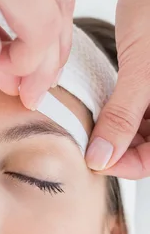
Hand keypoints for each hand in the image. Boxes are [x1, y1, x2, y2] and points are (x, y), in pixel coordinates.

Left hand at [86, 0, 149, 177]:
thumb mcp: (143, 68)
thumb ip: (122, 117)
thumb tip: (102, 158)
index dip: (130, 164)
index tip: (96, 160)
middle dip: (121, 148)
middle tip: (89, 145)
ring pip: (141, 128)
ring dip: (116, 132)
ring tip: (92, 127)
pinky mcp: (149, 76)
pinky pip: (134, 106)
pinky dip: (117, 111)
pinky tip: (100, 108)